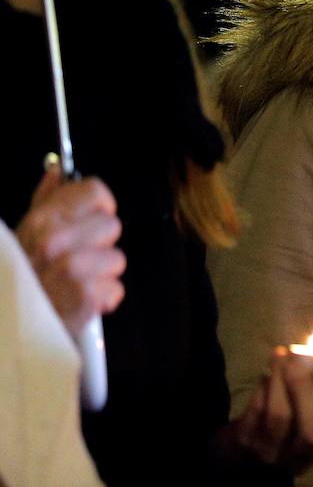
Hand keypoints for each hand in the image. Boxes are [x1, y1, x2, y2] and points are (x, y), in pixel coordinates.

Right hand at [16, 163, 125, 338]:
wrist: (11, 326)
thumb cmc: (20, 278)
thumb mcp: (25, 234)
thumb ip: (45, 200)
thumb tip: (56, 171)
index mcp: (43, 219)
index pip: (95, 191)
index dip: (99, 206)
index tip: (92, 220)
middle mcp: (55, 239)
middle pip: (111, 225)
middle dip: (99, 245)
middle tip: (76, 262)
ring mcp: (72, 267)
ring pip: (117, 258)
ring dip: (102, 275)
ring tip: (76, 284)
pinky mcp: (85, 295)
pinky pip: (115, 288)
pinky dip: (103, 299)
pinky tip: (81, 303)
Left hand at [223, 348, 312, 470]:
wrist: (257, 443)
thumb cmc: (301, 417)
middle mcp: (305, 457)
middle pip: (312, 431)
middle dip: (306, 387)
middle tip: (298, 355)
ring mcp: (274, 453)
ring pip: (279, 417)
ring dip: (281, 379)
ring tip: (281, 355)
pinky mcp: (247, 443)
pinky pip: (257, 411)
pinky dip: (263, 386)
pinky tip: (269, 369)